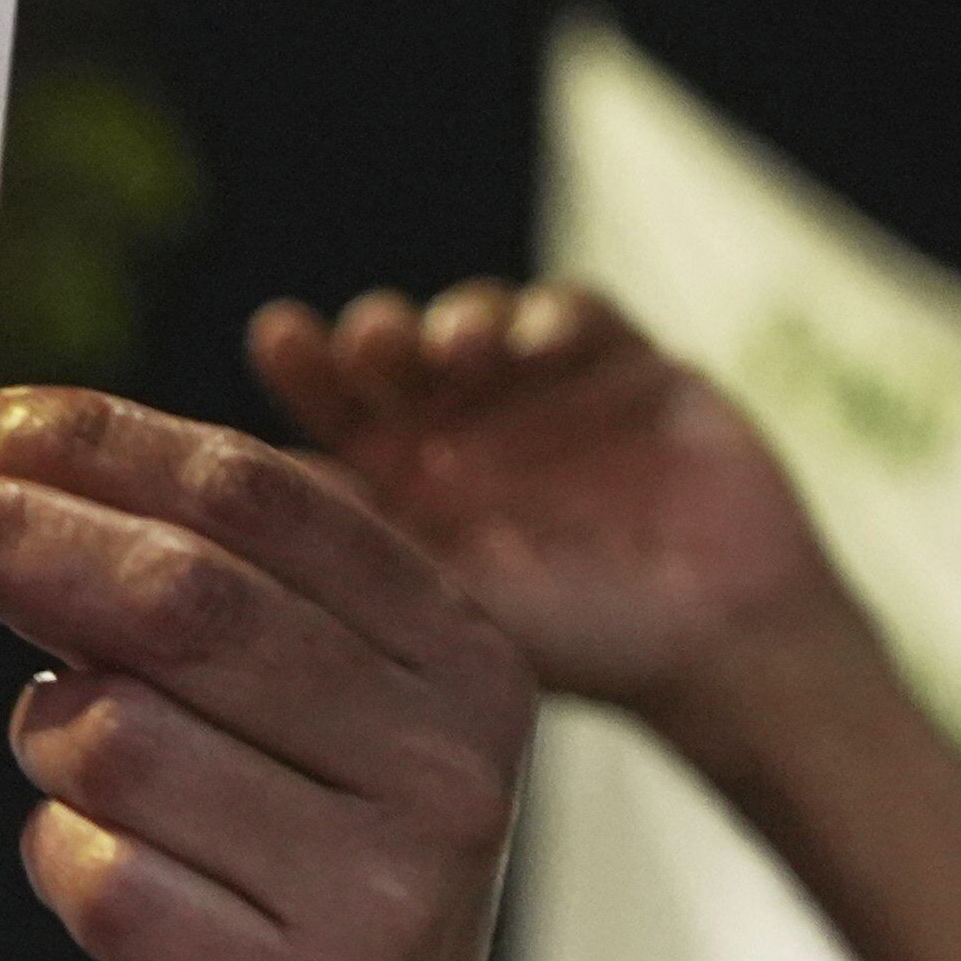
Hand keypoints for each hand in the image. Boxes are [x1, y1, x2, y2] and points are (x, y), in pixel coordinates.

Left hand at [0, 388, 539, 960]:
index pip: (263, 501)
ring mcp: (384, 907)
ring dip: (50, 738)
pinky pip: (99, 883)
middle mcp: (447, 776)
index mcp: (465, 663)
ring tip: (76, 768)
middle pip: (181, 603)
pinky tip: (106, 880)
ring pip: (117, 745)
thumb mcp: (304, 709)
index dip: (102, 446)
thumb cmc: (306, 870)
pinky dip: (62, 861)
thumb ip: (202, 588)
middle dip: (21, 539)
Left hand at [247, 278, 861, 730]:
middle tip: (370, 344)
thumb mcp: (454, 613)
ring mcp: (543, 390)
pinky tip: (533, 344)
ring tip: (449, 349)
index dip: (305, 368)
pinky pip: (576, 313)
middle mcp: (465, 424)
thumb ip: (367, 563)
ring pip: (477, 318)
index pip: (336, 410)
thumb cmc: (579, 647)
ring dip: (456, 321)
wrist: (719, 646)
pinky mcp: (625, 363)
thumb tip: (242, 523)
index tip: (278, 338)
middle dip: (378, 336)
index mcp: (408, 484)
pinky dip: (549, 316)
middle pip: (397, 351)